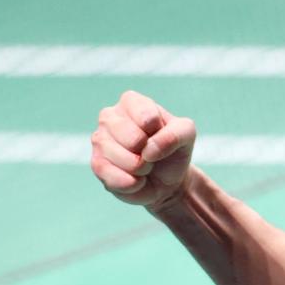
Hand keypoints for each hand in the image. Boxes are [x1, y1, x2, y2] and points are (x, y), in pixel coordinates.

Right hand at [90, 90, 196, 208]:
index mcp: (132, 102)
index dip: (160, 132)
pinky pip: (110, 175)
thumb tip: (148, 150)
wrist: (167, 181)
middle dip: (149, 154)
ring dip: (141, 169)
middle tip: (152, 154)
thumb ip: (175, 134)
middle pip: (133, 139)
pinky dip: (131, 183)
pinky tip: (136, 180)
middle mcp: (110, 116)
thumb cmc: (173, 150)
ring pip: (121, 158)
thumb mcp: (187, 134)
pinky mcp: (97, 164)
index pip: (147, 117)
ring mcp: (100, 140)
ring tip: (144, 166)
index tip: (161, 133)